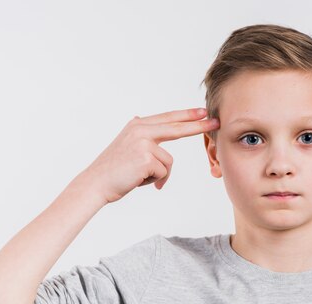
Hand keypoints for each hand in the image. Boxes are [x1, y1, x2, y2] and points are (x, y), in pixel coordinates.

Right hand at [82, 107, 218, 203]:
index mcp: (137, 126)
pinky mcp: (146, 158)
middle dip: (198, 126)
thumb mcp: (126, 145)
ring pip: (168, 162)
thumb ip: (139, 134)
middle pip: (176, 128)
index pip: (167, 118)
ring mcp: (143, 143)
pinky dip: (155, 181)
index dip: (186, 115)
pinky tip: (138, 180)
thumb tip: (142, 118)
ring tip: (139, 177)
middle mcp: (140, 130)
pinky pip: (163, 172)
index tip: (203, 112)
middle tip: (215, 122)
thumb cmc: (113, 170)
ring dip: (158, 175)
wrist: (95, 183)